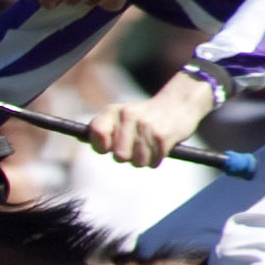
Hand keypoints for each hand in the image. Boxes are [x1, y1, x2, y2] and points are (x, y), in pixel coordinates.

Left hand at [89, 69, 218, 169]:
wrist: (179, 102)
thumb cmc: (145, 115)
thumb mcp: (121, 115)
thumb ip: (103, 128)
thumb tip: (84, 140)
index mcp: (113, 111)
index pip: (97, 134)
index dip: (102, 146)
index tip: (110, 146)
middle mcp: (128, 116)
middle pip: (119, 156)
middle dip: (128, 156)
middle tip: (136, 146)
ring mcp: (146, 126)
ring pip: (137, 162)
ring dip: (144, 159)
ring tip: (150, 145)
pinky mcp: (163, 136)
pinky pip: (154, 161)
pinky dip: (157, 159)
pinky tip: (161, 145)